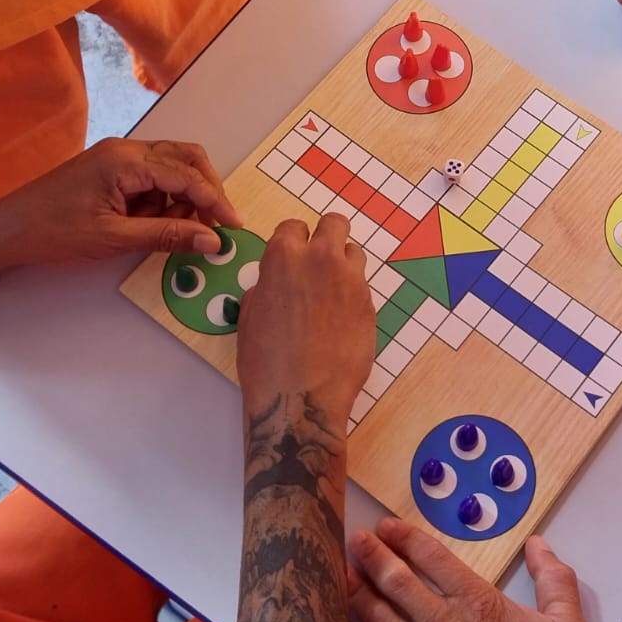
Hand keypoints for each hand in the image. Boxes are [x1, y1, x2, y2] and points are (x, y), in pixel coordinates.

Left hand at [0, 137, 243, 268]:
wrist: (6, 231)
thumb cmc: (54, 233)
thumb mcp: (114, 238)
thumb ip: (167, 235)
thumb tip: (212, 240)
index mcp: (126, 160)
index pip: (187, 175)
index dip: (215, 201)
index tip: (234, 227)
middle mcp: (125, 149)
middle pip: (186, 159)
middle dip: (204, 191)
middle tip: (213, 227)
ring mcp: (117, 158)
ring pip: (171, 168)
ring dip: (182, 198)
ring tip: (172, 230)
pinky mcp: (110, 171)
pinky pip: (151, 178)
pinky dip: (162, 200)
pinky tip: (152, 224)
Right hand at [237, 214, 372, 420]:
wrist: (301, 398)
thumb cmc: (265, 360)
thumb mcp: (251, 315)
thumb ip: (267, 285)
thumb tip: (277, 282)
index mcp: (284, 257)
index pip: (294, 226)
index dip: (292, 241)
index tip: (292, 256)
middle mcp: (322, 259)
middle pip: (335, 223)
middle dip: (326, 236)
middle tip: (319, 260)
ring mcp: (351, 281)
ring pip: (354, 252)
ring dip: (343, 265)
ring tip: (331, 293)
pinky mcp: (370, 305)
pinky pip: (362, 286)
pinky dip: (352, 295)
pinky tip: (340, 321)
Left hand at [349, 520, 597, 621]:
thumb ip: (554, 581)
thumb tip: (540, 546)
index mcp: (480, 605)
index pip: (434, 560)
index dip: (406, 538)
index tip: (386, 528)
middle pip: (397, 582)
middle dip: (372, 557)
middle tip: (355, 541)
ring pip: (378, 619)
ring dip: (356, 593)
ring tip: (339, 576)